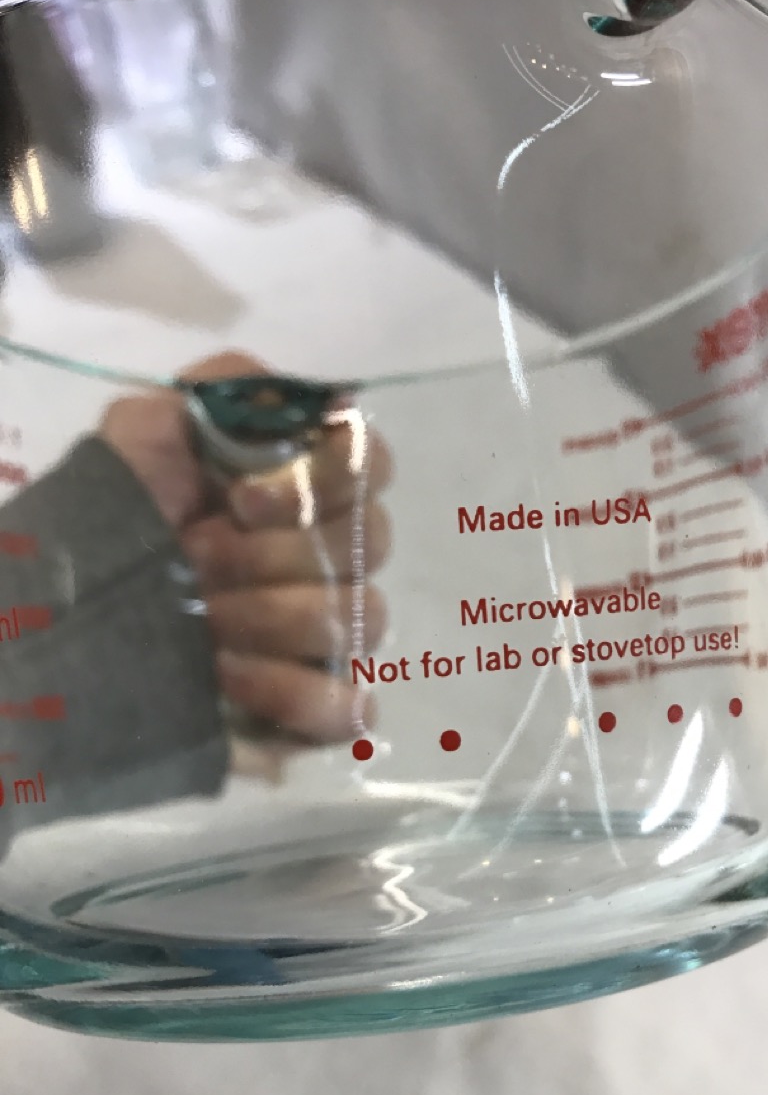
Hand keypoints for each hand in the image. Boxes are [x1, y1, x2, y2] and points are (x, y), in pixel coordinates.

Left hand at [100, 352, 391, 747]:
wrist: (71, 613)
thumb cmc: (118, 517)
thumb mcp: (146, 429)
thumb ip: (227, 391)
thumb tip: (316, 399)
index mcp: (302, 486)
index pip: (371, 462)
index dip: (323, 480)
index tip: (242, 499)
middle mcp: (330, 553)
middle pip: (371, 542)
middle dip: (271, 554)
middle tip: (195, 560)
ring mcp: (330, 630)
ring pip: (360, 617)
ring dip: (269, 617)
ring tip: (200, 623)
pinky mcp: (318, 700)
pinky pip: (349, 703)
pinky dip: (292, 691)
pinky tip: (231, 678)